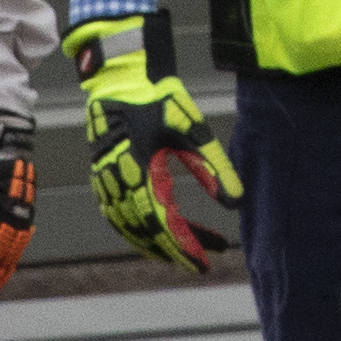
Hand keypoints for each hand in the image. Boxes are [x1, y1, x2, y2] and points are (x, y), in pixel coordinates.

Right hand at [69, 14, 239, 276]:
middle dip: (175, 249)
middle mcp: (118, 180)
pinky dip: (139, 229)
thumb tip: (236, 202)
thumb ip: (213, 166)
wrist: (122, 76)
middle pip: (146, 231)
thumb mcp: (193, 130)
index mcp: (139, 170)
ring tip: (190, 247)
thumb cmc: (159, 98)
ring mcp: (106, 180)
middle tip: (204, 260)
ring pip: (130, 227)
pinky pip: (119, 215)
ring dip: (158, 242)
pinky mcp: (103, 175)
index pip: (161, 224)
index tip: (203, 264)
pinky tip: (162, 229)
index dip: (182, 248)